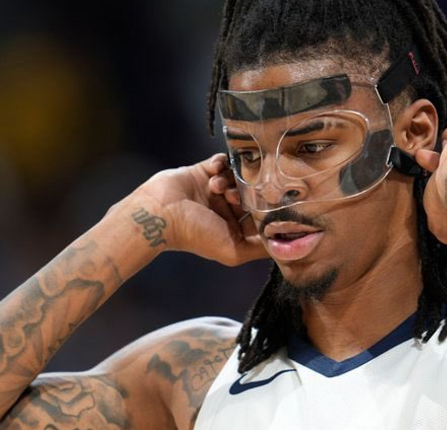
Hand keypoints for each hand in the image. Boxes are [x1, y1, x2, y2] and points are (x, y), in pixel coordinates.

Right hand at [117, 153, 266, 265]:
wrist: (160, 213)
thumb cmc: (195, 235)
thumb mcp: (234, 250)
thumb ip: (260, 247)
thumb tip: (286, 244)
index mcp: (235, 229)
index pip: (261, 216)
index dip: (266, 209)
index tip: (271, 202)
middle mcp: (227, 210)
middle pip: (252, 194)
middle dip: (249, 192)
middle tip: (237, 195)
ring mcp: (215, 190)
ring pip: (238, 177)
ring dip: (231, 180)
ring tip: (217, 188)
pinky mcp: (203, 171)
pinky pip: (222, 161)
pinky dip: (220, 165)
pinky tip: (212, 174)